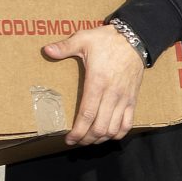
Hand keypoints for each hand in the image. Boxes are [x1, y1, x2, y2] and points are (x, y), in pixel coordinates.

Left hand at [42, 25, 146, 144]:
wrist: (135, 39)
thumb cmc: (107, 40)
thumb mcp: (84, 39)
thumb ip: (65, 47)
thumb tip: (46, 50)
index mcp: (97, 82)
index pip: (87, 114)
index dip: (78, 131)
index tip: (69, 139)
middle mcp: (111, 94)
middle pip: (99, 127)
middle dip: (87, 139)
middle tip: (76, 141)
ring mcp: (124, 98)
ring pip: (113, 128)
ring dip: (100, 139)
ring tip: (89, 140)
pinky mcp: (133, 99)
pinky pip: (127, 123)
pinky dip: (118, 133)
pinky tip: (108, 135)